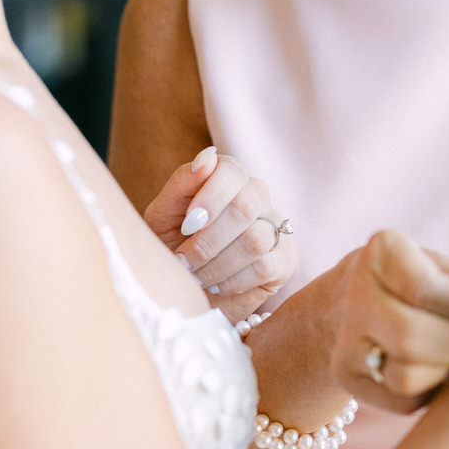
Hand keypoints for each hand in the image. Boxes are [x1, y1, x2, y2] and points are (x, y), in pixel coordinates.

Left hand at [143, 147, 296, 320]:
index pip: (232, 171)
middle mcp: (257, 196)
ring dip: (217, 264)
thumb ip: (181, 185)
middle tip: (183, 260)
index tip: (187, 225)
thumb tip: (207, 158)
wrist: (185, 289)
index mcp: (228, 178)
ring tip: (195, 276)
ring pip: (255, 240)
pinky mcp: (284, 260)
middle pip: (245, 207)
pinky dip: (232, 281)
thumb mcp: (163, 216)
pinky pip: (265, 267)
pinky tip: (216, 285)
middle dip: (208, 240)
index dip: (211, 197)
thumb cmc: (174, 245)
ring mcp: (276, 227)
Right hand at [326, 230, 448, 412]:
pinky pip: (402, 401)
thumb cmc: (415, 280)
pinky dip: (431, 391)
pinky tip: (437, 370)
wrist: (351, 302)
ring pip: (405, 377)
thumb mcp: (440, 267)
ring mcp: (345, 341)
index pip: (425, 290)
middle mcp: (354, 297)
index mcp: (381, 254)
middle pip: (411, 337)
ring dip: (445, 372)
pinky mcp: (346, 377)